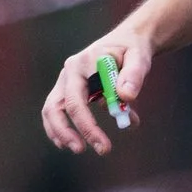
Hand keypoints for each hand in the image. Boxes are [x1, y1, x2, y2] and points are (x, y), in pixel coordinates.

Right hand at [41, 27, 152, 155]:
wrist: (127, 41)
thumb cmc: (133, 50)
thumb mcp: (139, 58)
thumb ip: (133, 75)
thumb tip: (125, 97)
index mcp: (83, 62)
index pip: (76, 100)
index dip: (87, 125)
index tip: (104, 145)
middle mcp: (69, 72)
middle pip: (56, 106)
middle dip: (66, 132)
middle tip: (82, 150)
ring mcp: (66, 80)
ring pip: (52, 109)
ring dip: (60, 132)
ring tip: (78, 149)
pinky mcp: (69, 89)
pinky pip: (58, 110)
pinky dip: (62, 128)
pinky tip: (74, 141)